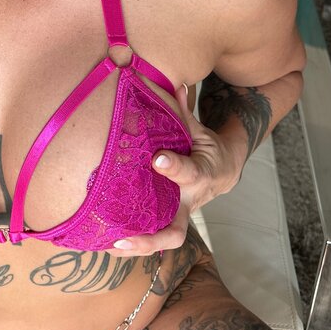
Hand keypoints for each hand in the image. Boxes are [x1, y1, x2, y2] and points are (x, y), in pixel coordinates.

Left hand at [105, 83, 240, 258]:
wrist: (225, 171)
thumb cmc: (207, 148)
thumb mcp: (200, 129)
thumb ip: (183, 111)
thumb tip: (175, 82)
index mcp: (201, 173)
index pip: (189, 173)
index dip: (174, 168)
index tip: (158, 160)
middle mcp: (190, 201)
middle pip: (176, 231)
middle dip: (152, 237)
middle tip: (126, 238)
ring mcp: (180, 215)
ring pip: (162, 241)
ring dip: (137, 247)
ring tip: (108, 246)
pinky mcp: (169, 220)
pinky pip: (152, 237)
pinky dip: (132, 243)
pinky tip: (105, 242)